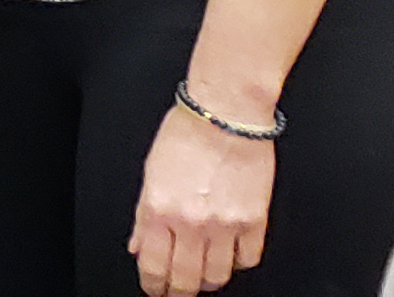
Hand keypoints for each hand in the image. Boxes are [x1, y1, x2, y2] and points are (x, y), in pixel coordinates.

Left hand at [130, 102, 273, 294]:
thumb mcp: (150, 173)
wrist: (226, 114)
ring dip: (208, 281)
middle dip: (178, 291)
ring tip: (203, 276)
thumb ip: (142, 215)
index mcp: (159, 209)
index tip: (154, 289)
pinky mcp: (254, 220)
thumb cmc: (186, 134)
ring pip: (218, 276)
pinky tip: (231, 255)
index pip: (153, 266)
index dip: (153, 285)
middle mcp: (191, 222)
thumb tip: (138, 246)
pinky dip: (238, 262)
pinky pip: (248, 259)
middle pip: (185, 279)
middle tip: (177, 291)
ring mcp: (225, 224)